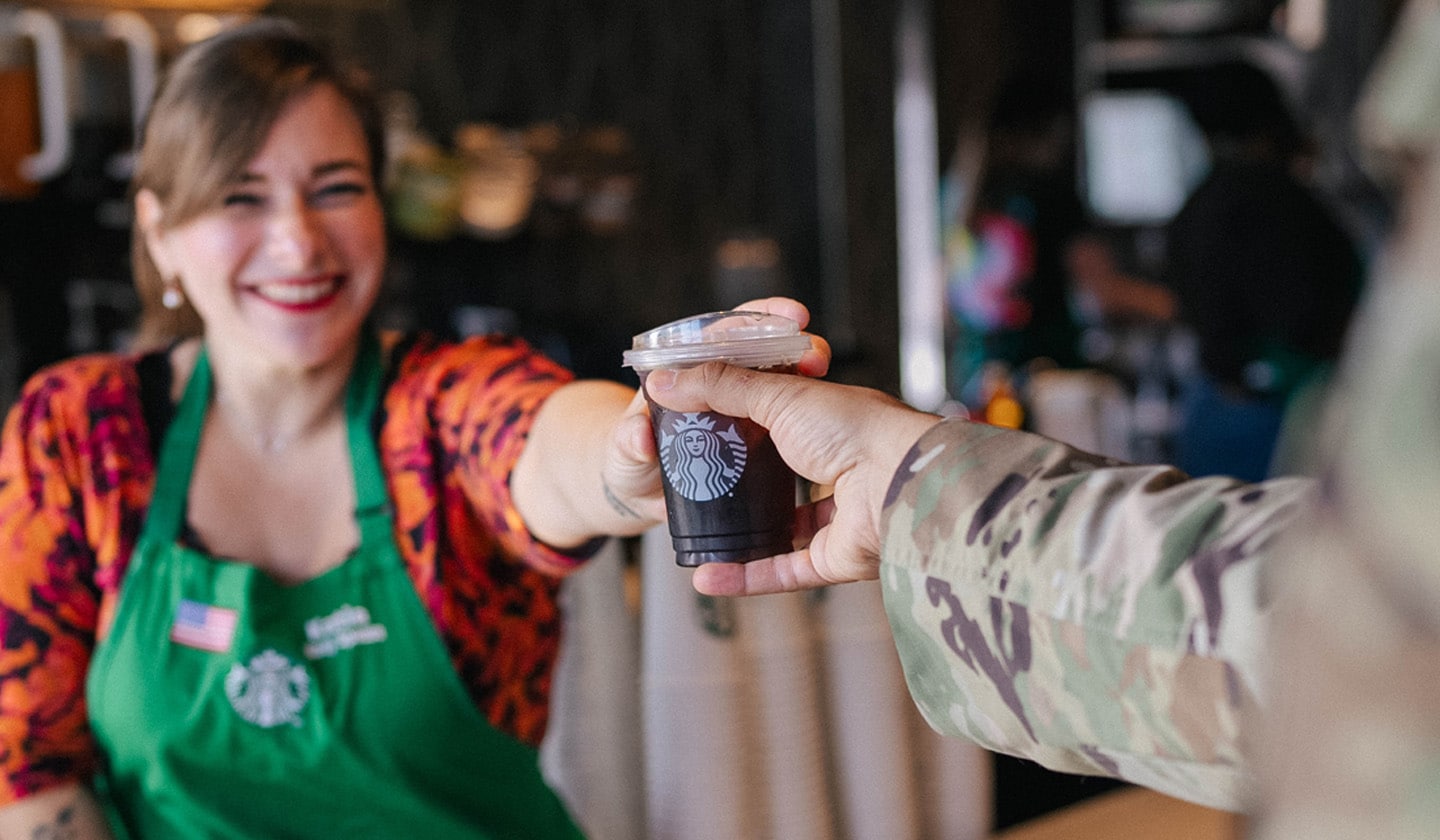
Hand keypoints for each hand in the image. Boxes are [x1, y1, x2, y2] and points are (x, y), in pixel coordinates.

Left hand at [598, 297, 831, 534]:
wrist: (641, 498)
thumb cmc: (627, 465)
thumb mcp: (623, 456)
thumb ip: (628, 445)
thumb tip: (638, 435)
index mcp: (685, 372)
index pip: (724, 332)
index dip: (756, 319)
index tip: (786, 314)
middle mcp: (720, 385)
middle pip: (762, 349)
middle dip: (794, 342)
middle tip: (815, 353)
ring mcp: (743, 411)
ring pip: (782, 380)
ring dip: (806, 372)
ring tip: (822, 375)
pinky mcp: (758, 439)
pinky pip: (788, 421)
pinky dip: (807, 414)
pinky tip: (826, 419)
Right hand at [644, 362, 940, 595]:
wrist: (900, 483)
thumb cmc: (855, 428)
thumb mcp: (778, 396)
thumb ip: (720, 388)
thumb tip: (664, 382)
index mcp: (829, 421)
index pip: (779, 418)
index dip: (740, 420)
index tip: (695, 425)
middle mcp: (837, 467)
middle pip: (781, 475)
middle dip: (739, 481)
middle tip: (689, 483)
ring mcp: (838, 516)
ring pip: (781, 529)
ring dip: (737, 536)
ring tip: (694, 535)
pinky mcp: (836, 558)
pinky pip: (784, 571)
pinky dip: (745, 577)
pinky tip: (705, 576)